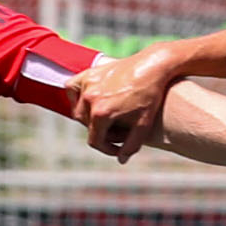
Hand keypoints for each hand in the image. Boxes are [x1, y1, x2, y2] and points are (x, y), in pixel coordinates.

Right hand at [74, 44, 183, 163]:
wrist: (152, 65)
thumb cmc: (150, 95)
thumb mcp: (143, 124)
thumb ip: (131, 145)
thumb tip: (121, 160)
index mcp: (101, 113)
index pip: (94, 140)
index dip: (106, 148)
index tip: (117, 148)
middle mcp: (90, 98)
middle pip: (85, 125)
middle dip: (100, 132)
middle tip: (116, 131)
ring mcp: (87, 84)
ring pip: (78, 109)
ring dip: (88, 116)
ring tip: (105, 117)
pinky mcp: (88, 73)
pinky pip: (72, 89)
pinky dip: (76, 96)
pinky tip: (88, 100)